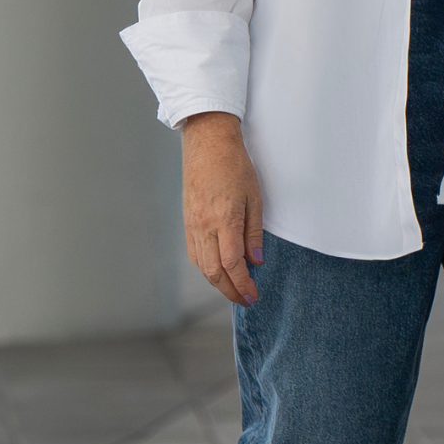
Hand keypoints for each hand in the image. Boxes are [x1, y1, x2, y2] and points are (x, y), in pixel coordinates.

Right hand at [180, 112, 263, 305]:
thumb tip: (256, 262)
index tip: (253, 295)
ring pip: (202, 266)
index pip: (233, 264)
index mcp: (224, 219)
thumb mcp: (255, 197)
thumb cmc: (235, 166)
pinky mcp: (186, 221)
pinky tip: (217, 272)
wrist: (207, 143)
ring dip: (218, 283)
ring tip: (234, 290)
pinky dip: (206, 268)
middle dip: (231, 291)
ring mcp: (192, 224)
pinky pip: (194, 253)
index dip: (243, 285)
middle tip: (246, 300)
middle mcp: (204, 225)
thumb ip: (254, 232)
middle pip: (215, 271)